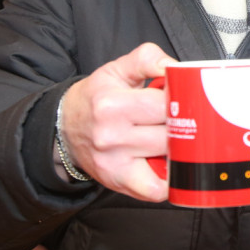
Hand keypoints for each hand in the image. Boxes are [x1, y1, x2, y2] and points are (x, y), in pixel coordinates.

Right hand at [57, 42, 173, 200]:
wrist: (64, 128)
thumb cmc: (96, 98)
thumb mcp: (117, 70)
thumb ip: (148, 59)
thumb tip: (174, 68)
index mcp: (112, 105)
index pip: (164, 103)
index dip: (181, 100)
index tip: (185, 98)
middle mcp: (111, 136)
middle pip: (170, 132)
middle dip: (184, 124)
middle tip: (185, 118)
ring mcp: (114, 162)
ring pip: (168, 159)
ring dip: (180, 150)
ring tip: (177, 138)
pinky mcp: (118, 181)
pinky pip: (154, 190)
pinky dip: (168, 181)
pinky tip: (169, 165)